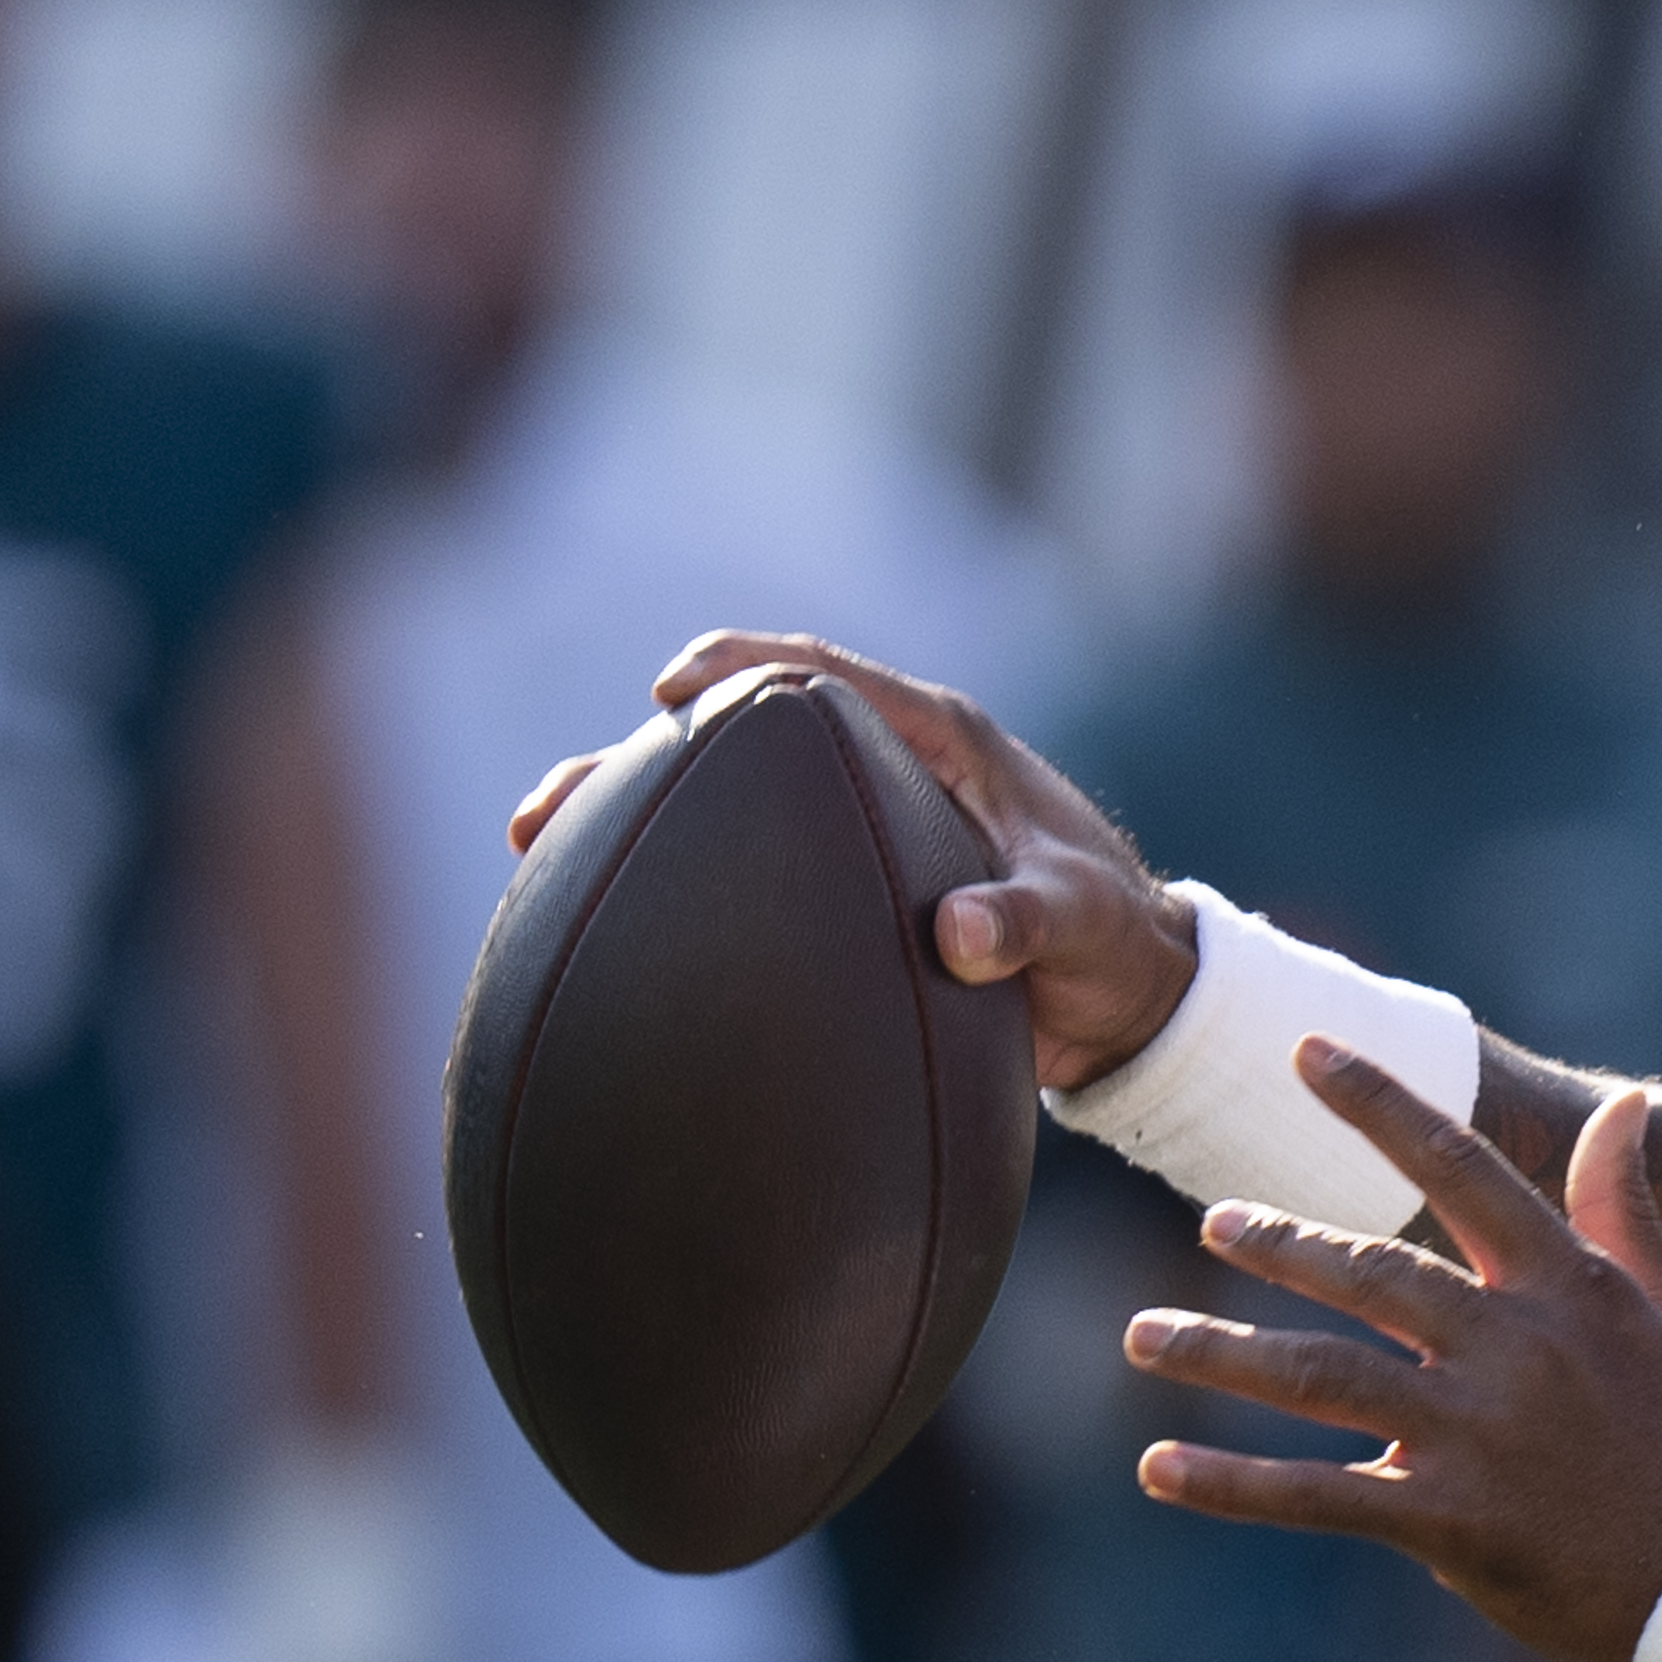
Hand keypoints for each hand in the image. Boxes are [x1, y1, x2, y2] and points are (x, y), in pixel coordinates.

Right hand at [506, 628, 1198, 1090]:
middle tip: (551, 809)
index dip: (743, 666)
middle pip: (742, 741)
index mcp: (944, 743)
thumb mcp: (1081, 927)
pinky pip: (744, 871)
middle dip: (640, 757)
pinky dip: (676, 886)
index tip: (673, 686)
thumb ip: (1026, 922)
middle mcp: (887, 768)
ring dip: (635, 822)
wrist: (1127, 995)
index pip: (825, 678)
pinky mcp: (842, 887)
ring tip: (533, 855)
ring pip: (726, 807)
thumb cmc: (1111, 943)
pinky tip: (599, 933)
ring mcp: (857, 827)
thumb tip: (954, 935)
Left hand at [1127, 1041, 1661, 1661]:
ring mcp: (1477, 1435)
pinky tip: (1160, 1469)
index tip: (1306, 1051)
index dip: (1379, 1103)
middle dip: (1281, 1246)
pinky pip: (1317, 1496)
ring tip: (1142, 1336)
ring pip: (1322, 1376)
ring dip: (1220, 1353)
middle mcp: (1513, 1347)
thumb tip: (1622, 1098)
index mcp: (1564, 1286)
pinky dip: (1232, 1484)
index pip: (1459, 1168)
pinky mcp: (1449, 1520)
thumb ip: (1622, 1204)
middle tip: (1211, 1223)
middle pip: (1369, 1275)